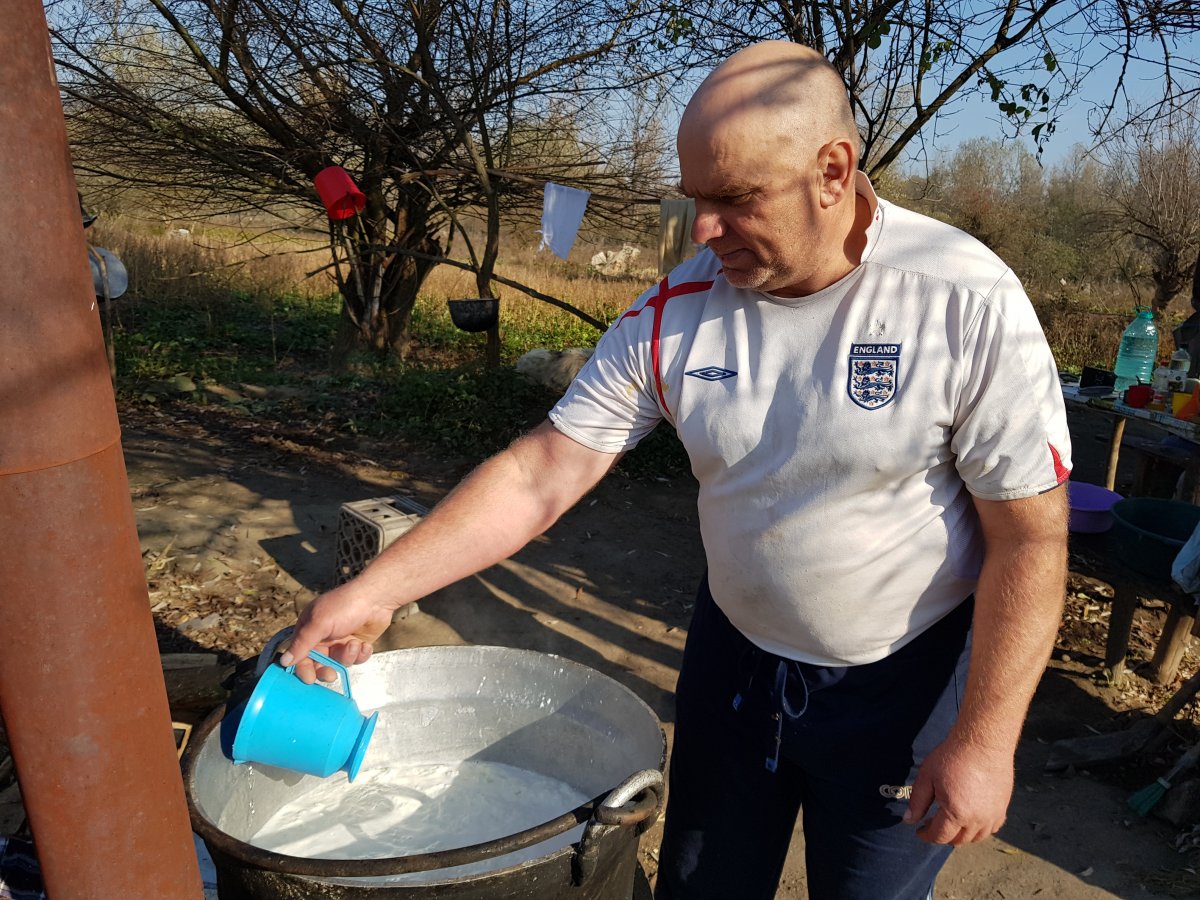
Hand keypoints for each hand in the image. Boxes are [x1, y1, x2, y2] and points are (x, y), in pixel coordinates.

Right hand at [280, 582, 397, 683]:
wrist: (376, 598)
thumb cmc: (344, 606)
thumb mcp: (320, 623)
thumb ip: (302, 643)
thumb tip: (284, 662)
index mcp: (309, 629)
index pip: (299, 655)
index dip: (303, 668)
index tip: (309, 679)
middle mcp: (323, 637)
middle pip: (319, 664)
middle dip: (325, 670)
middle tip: (331, 675)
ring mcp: (341, 641)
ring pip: (339, 662)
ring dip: (347, 656)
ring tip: (354, 644)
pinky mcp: (357, 644)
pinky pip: (355, 659)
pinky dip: (360, 654)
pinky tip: (364, 644)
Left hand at [903, 734, 1013, 844]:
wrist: (983, 743)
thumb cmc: (952, 757)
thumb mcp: (927, 777)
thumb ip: (917, 802)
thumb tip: (909, 821)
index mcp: (956, 813)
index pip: (940, 836)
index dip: (927, 835)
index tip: (920, 831)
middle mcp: (977, 820)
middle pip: (958, 840)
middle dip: (943, 836)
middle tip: (932, 823)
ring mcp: (993, 815)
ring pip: (976, 837)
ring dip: (962, 835)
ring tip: (951, 822)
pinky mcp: (1003, 808)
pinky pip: (992, 828)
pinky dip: (980, 829)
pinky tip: (971, 818)